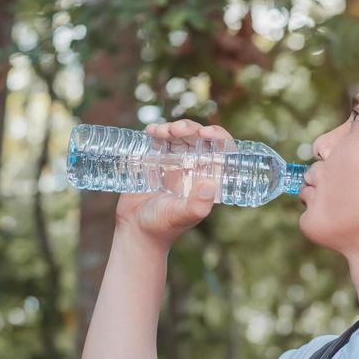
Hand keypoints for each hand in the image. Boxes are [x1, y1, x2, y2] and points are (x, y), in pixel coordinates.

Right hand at [115, 119, 233, 247]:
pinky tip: (151, 130)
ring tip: (159, 132)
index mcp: (207, 179)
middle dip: (191, 128)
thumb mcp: (181, 216)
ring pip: (180, 136)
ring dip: (173, 127)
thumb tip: (211, 184)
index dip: (219, 137)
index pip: (222, 152)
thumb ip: (197, 205)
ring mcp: (175, 163)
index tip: (206, 133)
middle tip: (176, 130)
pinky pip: (160, 141)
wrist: (136, 231)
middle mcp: (194, 169)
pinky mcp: (156, 162)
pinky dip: (157, 132)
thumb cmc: (162, 227)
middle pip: (199, 138)